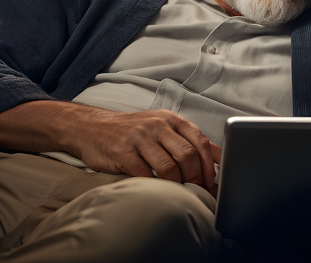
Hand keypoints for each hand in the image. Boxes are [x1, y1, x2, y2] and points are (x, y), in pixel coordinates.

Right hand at [64, 108, 218, 186]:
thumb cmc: (132, 131)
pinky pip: (145, 174)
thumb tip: (219, 157)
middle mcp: (156, 125)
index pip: (199, 140)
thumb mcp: (162, 128)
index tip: (211, 181)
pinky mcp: (123, 153)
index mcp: (170, 120)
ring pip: (168, 166)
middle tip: (195, 189)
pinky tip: (156, 189)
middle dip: (195, 176)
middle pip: (187, 154)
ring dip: (177, 184)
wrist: (91, 127)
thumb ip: (189, 140)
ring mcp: (139, 138)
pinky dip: (154, 185)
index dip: (208, 164)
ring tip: (178, 191)